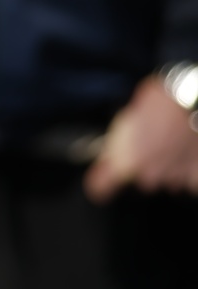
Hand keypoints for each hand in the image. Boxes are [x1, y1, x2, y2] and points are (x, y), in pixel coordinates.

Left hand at [85, 76, 197, 201]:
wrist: (185, 101)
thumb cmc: (155, 107)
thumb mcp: (123, 123)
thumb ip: (113, 150)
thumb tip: (107, 163)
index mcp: (124, 164)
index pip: (101, 186)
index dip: (100, 184)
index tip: (100, 185)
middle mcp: (147, 176)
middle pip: (143, 179)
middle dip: (147, 166)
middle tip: (153, 145)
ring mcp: (173, 177)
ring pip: (167, 179)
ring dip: (169, 167)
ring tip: (174, 145)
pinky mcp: (194, 176)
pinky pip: (190, 182)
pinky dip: (189, 172)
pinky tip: (188, 155)